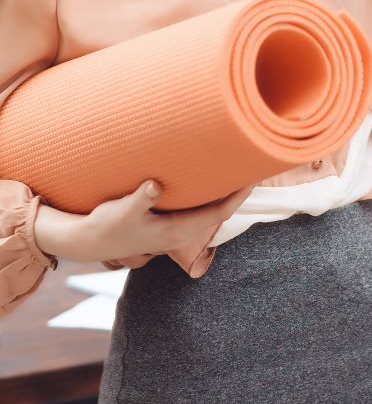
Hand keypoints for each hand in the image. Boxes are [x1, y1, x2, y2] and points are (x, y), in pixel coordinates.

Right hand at [35, 179, 252, 264]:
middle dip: (237, 191)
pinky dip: (208, 194)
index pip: (219, 213)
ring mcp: (175, 229)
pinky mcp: (168, 223)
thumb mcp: (120, 211)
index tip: (253, 176)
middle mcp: (180, 232)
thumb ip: (139, 199)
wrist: (87, 240)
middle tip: (252, 163)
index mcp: (176, 232)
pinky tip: (211, 177)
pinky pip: (197, 208)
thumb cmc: (105, 226)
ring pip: (209, 210)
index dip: (238, 196)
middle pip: (220, 211)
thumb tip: (155, 186)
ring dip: (223, 192)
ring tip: (238, 166)